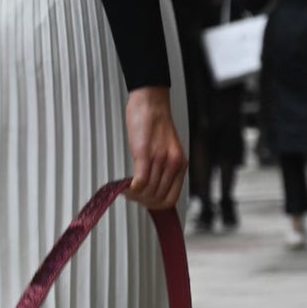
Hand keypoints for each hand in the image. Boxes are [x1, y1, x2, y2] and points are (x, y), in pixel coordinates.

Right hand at [125, 86, 186, 210]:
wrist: (151, 102)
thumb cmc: (155, 123)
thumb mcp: (166, 150)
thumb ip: (163, 169)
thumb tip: (152, 187)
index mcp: (180, 165)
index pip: (170, 198)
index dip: (155, 205)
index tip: (144, 201)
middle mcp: (173, 164)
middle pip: (158, 198)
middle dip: (143, 201)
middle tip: (132, 196)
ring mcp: (160, 159)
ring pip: (148, 192)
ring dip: (135, 195)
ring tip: (127, 190)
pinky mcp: (145, 153)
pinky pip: (141, 181)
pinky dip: (132, 188)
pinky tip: (126, 186)